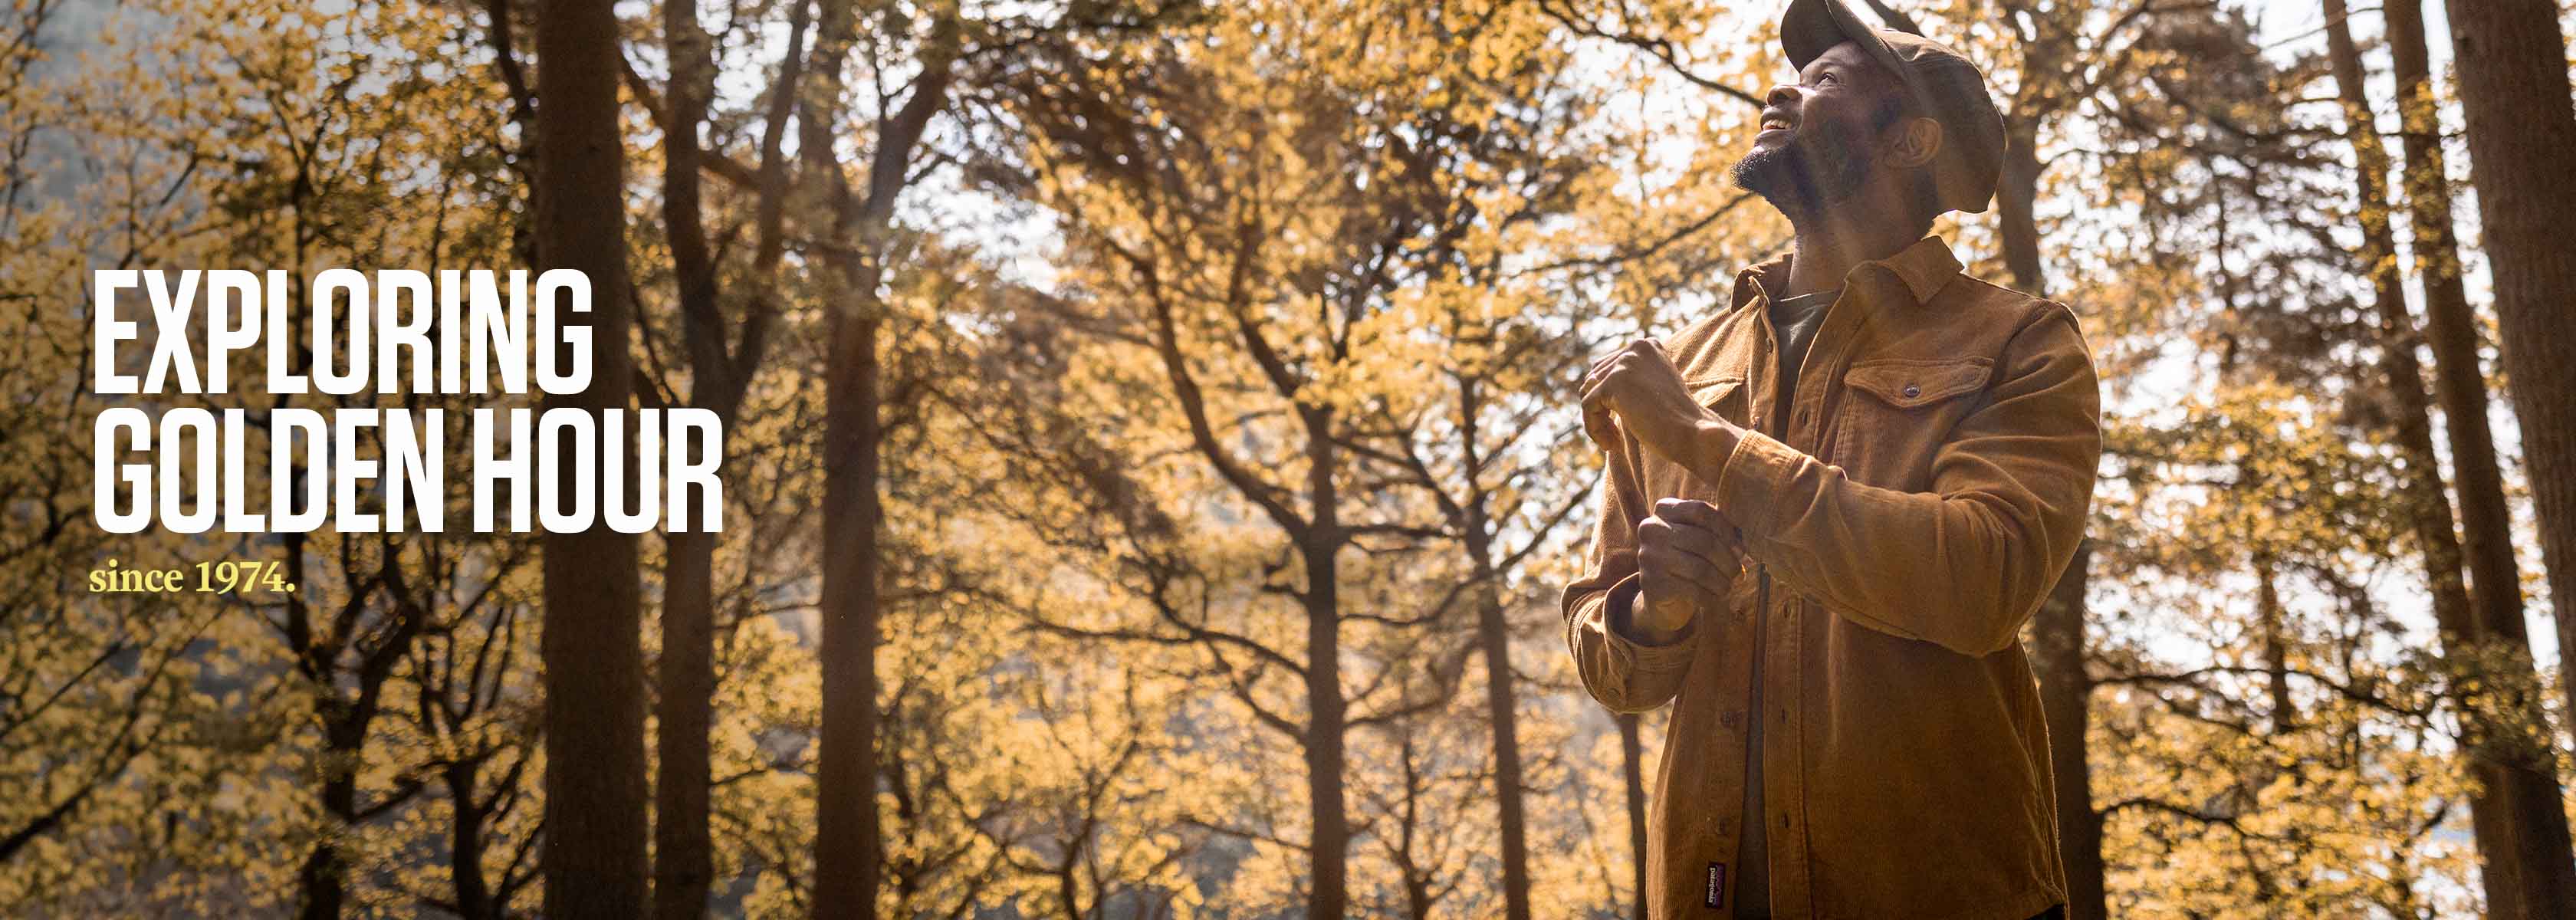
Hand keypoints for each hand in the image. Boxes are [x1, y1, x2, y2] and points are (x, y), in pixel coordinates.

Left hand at [1581, 338, 1734, 471]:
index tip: (1622, 424)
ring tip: (1614, 443)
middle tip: (1617, 437)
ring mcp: (1625, 362)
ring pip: (1588, 393)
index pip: (1606, 368)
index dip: (1608, 400)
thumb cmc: (1676, 422)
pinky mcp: (1614, 382)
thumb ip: (1626, 381)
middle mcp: (1636, 347)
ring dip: (1597, 421)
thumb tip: (1586, 382)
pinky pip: (1587, 406)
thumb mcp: (1651, 392)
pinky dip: (1593, 429)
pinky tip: (1613, 445)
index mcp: (1648, 346)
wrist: (1694, 434)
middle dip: (1601, 410)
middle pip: (1594, 379)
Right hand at [1634, 498, 1746, 637]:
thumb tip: (1739, 550)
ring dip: (1722, 582)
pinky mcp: (1651, 583)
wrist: (1661, 593)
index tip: (1739, 549)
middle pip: (1704, 541)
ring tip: (1728, 588)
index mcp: (1664, 509)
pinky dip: (1710, 597)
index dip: (1725, 529)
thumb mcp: (1701, 539)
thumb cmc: (1687, 558)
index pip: (1700, 510)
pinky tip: (1715, 599)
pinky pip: (1692, 590)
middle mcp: (1651, 528)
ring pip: (1700, 568)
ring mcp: (1648, 556)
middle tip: (1739, 574)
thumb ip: (1721, 536)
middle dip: (1728, 561)